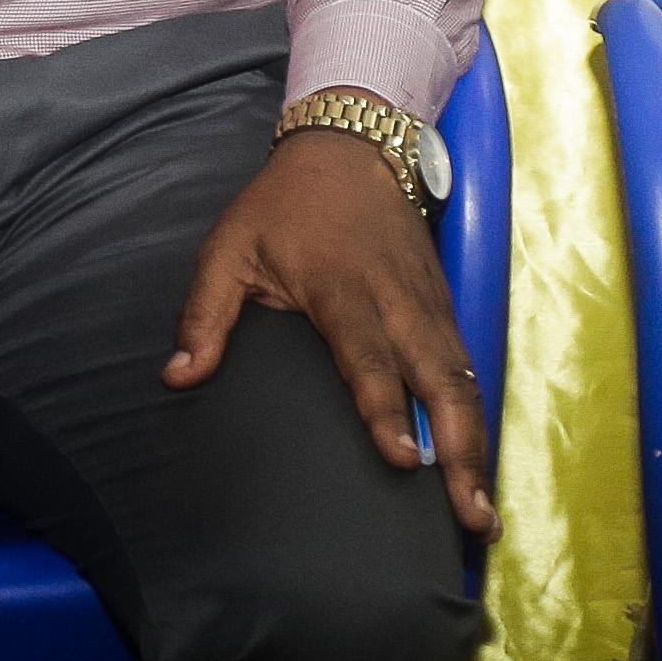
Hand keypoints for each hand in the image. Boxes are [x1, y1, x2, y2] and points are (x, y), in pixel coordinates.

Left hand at [169, 125, 494, 533]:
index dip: (385, 410)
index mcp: (343, 291)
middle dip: (460, 450)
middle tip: (473, 515)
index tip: (402, 460)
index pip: (369, 359)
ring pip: (463, 380)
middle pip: (438, 382)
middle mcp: (397, 302)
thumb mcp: (229, 246)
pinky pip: (468, 365)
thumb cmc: (283, 203)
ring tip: (484, 510)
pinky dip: (478, 414)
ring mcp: (429, 303)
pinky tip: (480, 460)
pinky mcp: (444, 303)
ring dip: (477, 443)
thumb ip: (204, 314)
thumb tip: (178, 376)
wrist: (350, 146)